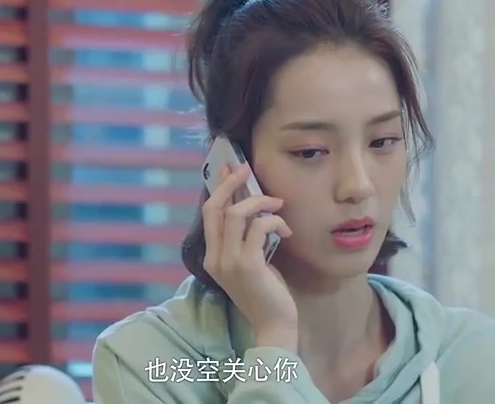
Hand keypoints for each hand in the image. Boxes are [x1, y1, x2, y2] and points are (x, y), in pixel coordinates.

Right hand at [201, 164, 298, 351]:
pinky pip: (258, 227)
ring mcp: (229, 262)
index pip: (209, 214)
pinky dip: (274, 220)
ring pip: (236, 214)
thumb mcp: (250, 261)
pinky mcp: (248, 265)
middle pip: (216, 208)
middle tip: (246, 169)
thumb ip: (245, 238)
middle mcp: (215, 258)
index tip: (229, 169)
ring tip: (277, 204)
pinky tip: (285, 229)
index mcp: (212, 257)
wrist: (274, 325)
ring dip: (260, 202)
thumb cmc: (266, 292)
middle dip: (231, 184)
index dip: (219, 188)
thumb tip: (252, 206)